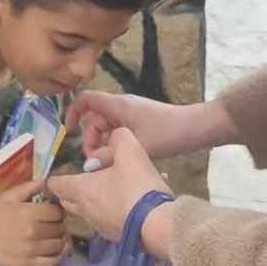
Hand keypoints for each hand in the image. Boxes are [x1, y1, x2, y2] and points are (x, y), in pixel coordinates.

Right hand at [0, 181, 67, 265]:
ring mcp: (32, 250)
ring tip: (53, 236)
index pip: (57, 212)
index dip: (56, 210)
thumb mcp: (6, 196)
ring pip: (59, 245)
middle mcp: (34, 232)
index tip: (51, 211)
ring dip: (60, 239)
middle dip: (58, 224)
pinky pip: (52, 262)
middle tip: (51, 224)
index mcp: (30, 213)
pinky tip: (56, 252)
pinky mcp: (28, 264)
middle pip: (59, 228)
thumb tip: (45, 182)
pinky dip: (58, 257)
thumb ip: (28, 188)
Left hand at [49, 129, 171, 246]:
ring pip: (91, 211)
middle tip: (87, 178)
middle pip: (69, 201)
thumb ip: (118, 138)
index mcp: (82, 190)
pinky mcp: (120, 236)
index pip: (56, 185)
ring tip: (120, 185)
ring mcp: (103, 226)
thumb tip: (114, 140)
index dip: (55, 177)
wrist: (159, 225)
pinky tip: (140, 198)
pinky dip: (120, 208)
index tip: (60, 173)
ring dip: (99, 199)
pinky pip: (113, 219)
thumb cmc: (136, 185)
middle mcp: (87, 211)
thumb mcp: (129, 149)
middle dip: (73, 190)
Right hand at [67, 91, 212, 163]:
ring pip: (107, 127)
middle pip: (95, 118)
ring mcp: (131, 113)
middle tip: (95, 161)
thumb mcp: (137, 146)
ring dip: (103, 144)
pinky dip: (115, 144)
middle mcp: (122, 106)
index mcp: (117, 105)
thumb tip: (89, 165)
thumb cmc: (167, 133)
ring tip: (108, 163)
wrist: (195, 128)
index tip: (71, 132)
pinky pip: (119, 131)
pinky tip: (121, 159)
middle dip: (91, 139)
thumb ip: (110, 155)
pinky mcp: (140, 122)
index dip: (73, 112)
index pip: (86, 99)